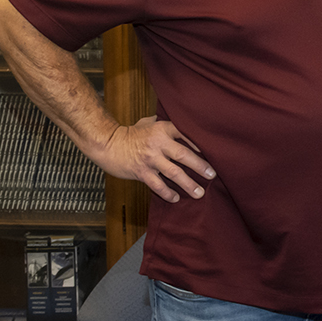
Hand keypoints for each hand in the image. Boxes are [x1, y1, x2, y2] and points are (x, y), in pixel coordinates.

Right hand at [99, 117, 215, 203]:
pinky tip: (176, 198)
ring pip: (174, 173)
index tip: (214, 151)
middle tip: (213, 175)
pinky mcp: (141, 172)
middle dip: (200, 166)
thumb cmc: (130, 133)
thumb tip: (183, 122)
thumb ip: (164, 123)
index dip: (200, 143)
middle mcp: (158, 143)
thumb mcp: (148, 123)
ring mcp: (150, 159)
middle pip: (184, 155)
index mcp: (162, 129)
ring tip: (199, 193)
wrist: (107, 144)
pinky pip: (158, 185)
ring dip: (188, 184)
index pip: (186, 134)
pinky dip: (168, 193)